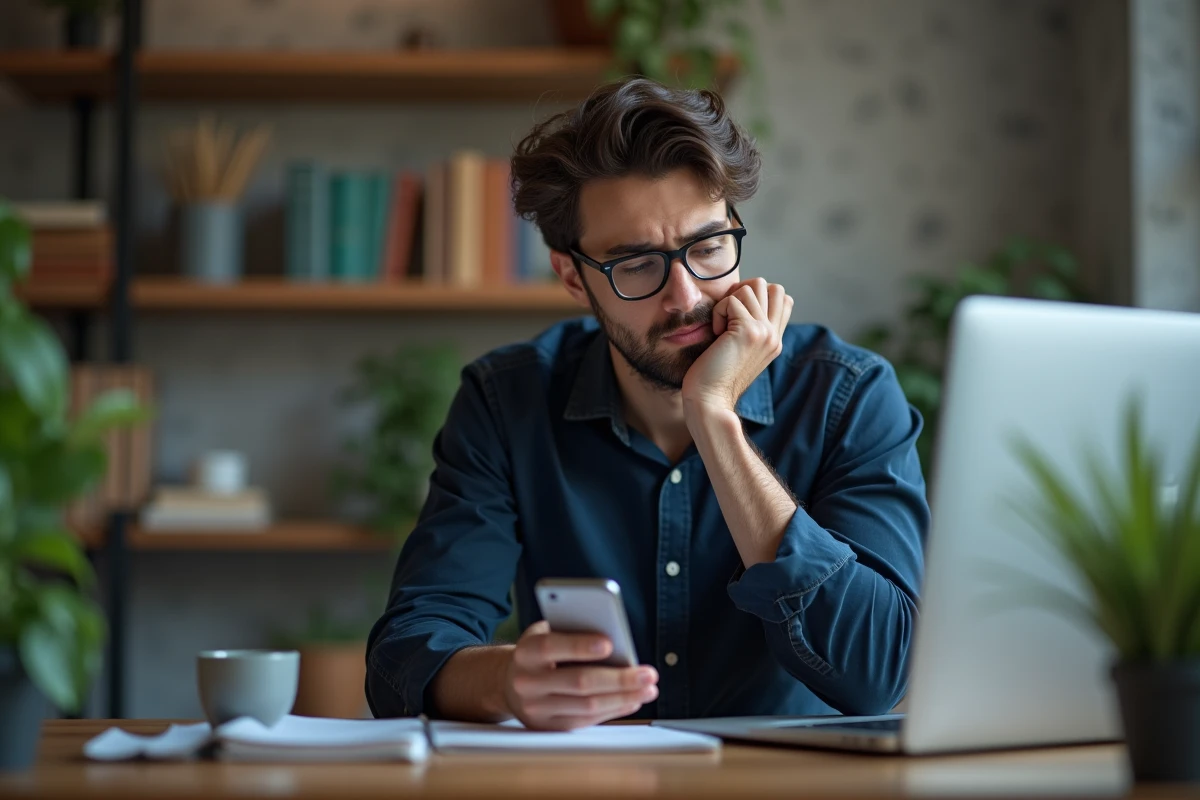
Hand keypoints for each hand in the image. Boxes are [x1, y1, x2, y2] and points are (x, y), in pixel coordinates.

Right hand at [502, 621, 658, 730]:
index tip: (610, 643)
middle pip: (579, 682)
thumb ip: (572, 632)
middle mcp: (528, 683)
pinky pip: (588, 720)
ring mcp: (538, 709)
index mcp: (526, 652)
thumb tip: (614, 641)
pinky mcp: (550, 727)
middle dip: (618, 678)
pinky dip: (614, 709)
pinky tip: (633, 700)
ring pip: (588, 706)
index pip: (551, 647)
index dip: (579, 645)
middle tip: (648, 673)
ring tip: (649, 688)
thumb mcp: (547, 632)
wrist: (510, 683)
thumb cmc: (540, 652)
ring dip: (624, 697)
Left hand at [682, 278, 792, 414]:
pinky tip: (715, 334)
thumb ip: (749, 329)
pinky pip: (731, 300)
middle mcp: (774, 335)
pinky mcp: (748, 331)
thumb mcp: (740, 350)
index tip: (736, 315)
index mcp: (774, 340)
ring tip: (721, 326)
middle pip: (772, 286)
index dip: (757, 296)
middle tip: (728, 314)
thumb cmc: (714, 377)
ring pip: (752, 287)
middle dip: (745, 291)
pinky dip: (717, 312)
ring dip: (730, 301)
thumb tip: (741, 300)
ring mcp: (765, 332)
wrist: (710, 401)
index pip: (782, 298)